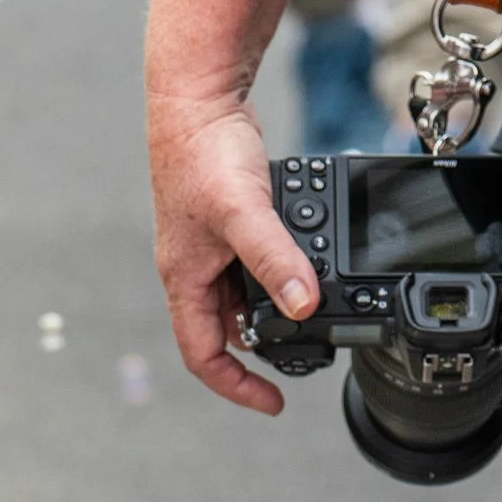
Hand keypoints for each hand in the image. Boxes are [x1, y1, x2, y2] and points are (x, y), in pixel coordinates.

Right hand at [149, 94, 316, 413]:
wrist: (197, 101)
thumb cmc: (203, 155)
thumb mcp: (244, 215)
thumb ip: (275, 261)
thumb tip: (304, 306)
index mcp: (186, 279)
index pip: (204, 354)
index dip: (236, 386)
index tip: (274, 401)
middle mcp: (195, 267)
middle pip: (228, 327)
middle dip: (267, 341)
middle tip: (309, 347)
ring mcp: (212, 243)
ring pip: (245, 291)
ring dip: (277, 301)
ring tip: (315, 303)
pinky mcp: (231, 218)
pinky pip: (256, 257)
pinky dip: (281, 264)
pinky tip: (306, 255)